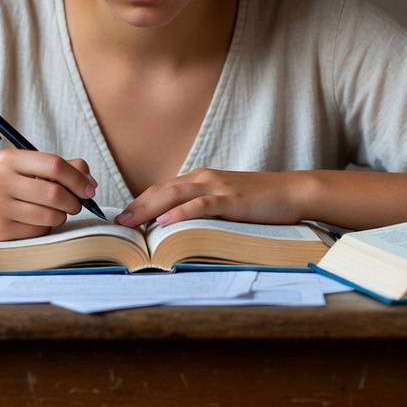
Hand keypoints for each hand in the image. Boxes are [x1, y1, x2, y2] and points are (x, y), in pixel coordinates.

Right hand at [0, 149, 97, 240]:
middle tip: (76, 204)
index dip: (78, 178)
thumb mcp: (22, 167)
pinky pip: (38, 231)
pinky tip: (37, 221)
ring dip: (62, 216)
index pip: (54, 165)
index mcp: (8, 159)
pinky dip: (46, 228)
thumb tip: (90, 181)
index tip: (89, 188)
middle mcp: (0, 181)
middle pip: (55, 193)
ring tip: (56, 212)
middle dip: (74, 201)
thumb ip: (57, 168)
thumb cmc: (1, 185)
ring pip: (50, 215)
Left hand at [114, 168, 301, 228]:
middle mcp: (203, 179)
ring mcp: (217, 187)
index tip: (121, 218)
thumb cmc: (258, 202)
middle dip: (136, 206)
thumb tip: (176, 228)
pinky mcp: (231, 199)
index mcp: (200, 179)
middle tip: (116, 223)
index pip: (161, 190)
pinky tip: (165, 221)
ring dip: (149, 208)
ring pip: (175, 194)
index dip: (139, 202)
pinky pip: (201, 205)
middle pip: (161, 190)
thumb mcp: (224, 203)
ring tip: (130, 223)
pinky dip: (180, 212)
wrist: (291, 192)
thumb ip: (201, 210)